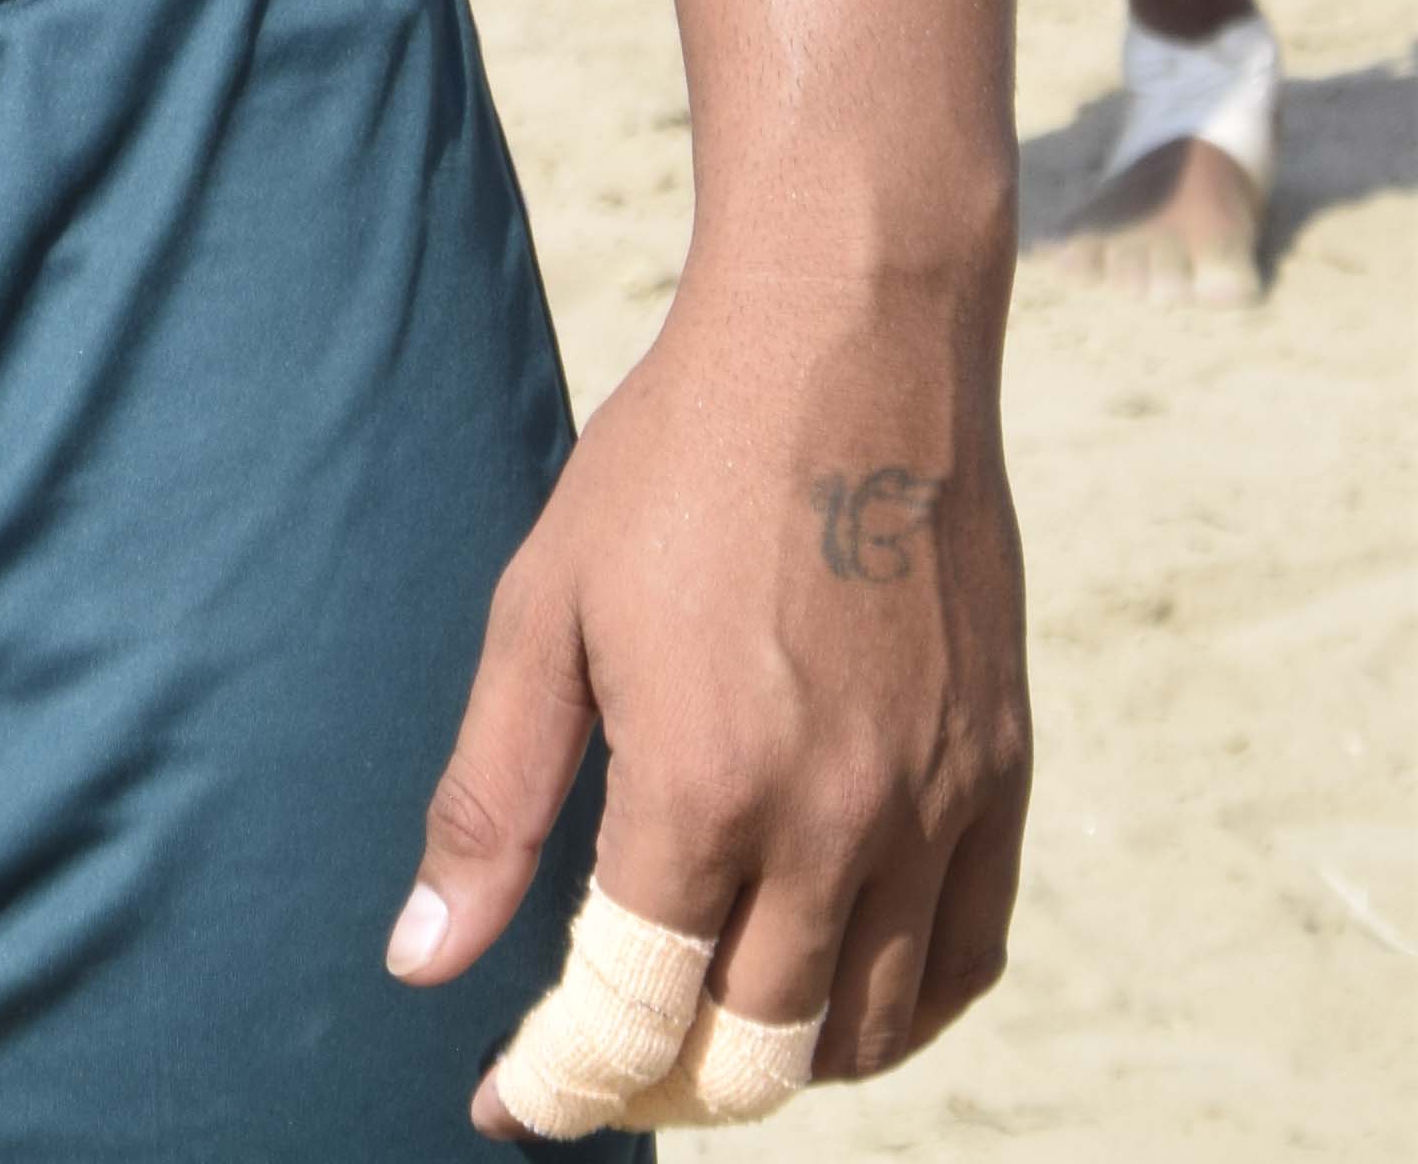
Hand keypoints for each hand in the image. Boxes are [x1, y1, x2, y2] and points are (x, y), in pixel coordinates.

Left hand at [392, 266, 1027, 1121]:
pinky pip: (967, 960)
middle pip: (757, 1050)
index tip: (506, 1107)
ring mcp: (937, 802)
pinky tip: (834, 987)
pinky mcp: (1003, 772)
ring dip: (778, 1058)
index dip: (561, 1083)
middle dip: (664, 1080)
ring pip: (869, 1030)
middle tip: (602, 1055)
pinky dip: (899, 1014)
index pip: (633, 1011)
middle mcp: (836, 818)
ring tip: (702, 1021)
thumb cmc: (674, 459)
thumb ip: (491, 798)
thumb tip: (422, 960)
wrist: (849, 339)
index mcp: (705, 779)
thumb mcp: (543, 608)